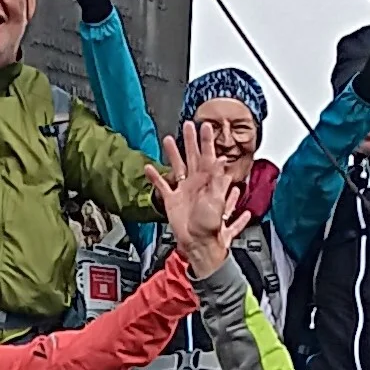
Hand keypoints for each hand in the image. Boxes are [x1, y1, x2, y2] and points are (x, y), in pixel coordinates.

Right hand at [150, 121, 246, 279]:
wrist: (198, 244)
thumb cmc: (210, 227)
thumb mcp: (216, 201)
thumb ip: (217, 180)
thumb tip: (221, 161)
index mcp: (209, 182)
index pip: (208, 156)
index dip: (208, 141)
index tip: (207, 126)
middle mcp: (196, 184)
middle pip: (193, 157)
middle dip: (191, 141)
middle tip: (188, 125)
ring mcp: (184, 191)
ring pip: (177, 167)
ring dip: (172, 154)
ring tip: (167, 140)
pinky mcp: (172, 201)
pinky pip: (162, 185)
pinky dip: (155, 177)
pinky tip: (149, 168)